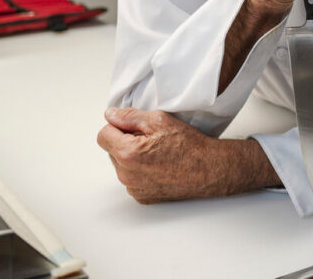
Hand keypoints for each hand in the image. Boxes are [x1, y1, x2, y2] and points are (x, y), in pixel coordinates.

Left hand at [96, 107, 279, 203]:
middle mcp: (126, 175)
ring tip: (157, 152)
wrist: (209, 170)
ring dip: (132, 157)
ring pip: (121, 165)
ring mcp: (133, 188)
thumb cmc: (189, 145)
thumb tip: (110, 115)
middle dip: (125, 141)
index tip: (133, 126)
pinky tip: (159, 165)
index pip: (103, 135)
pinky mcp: (142, 197)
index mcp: (127, 153)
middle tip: (150, 138)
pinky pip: (132, 179)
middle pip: (112, 150)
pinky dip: (140, 171)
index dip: (117, 126)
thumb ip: (130, 116)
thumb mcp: (160, 120)